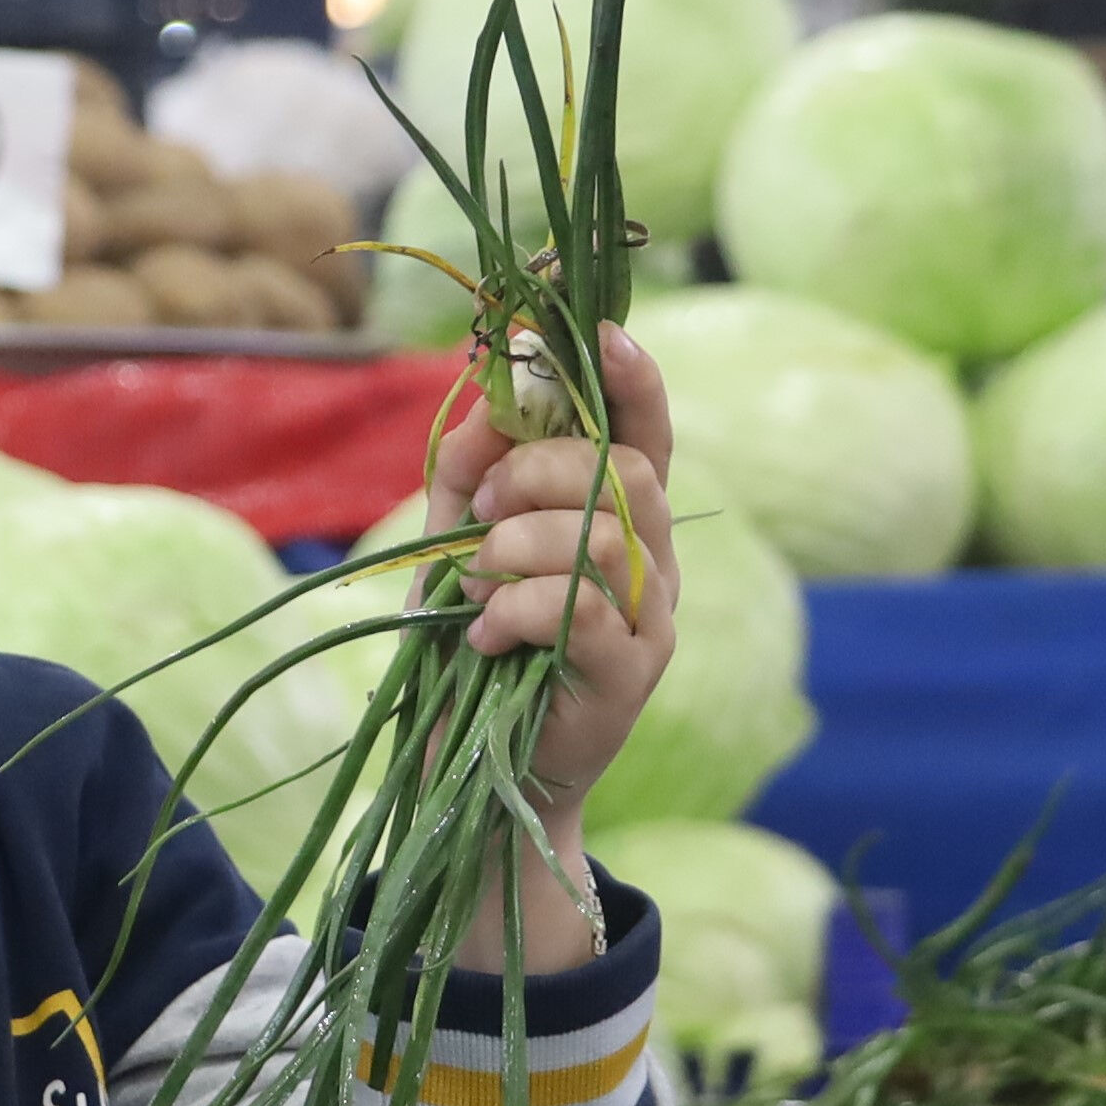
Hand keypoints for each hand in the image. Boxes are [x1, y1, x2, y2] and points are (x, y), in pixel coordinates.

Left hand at [419, 320, 678, 971]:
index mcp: (618, 521)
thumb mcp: (453, 547)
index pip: (647, 433)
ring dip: (513, 546)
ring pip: (602, 534)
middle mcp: (652, 563)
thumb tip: (483, 390)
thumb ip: (469, 472)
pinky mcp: (631, 676)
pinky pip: (579, 607)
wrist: (472, 773)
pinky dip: (514, 609)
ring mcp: (651, 621)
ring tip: (473, 588)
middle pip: (623, 471)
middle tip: (480, 518)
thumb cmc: (471, 649)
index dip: (636, 379)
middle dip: (537, 471)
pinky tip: (482, 636)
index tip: (603, 332)